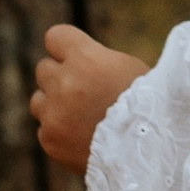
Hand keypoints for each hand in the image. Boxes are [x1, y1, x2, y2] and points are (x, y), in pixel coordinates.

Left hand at [31, 22, 150, 174]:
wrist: (151, 153)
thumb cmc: (149, 106)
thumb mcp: (129, 69)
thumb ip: (95, 61)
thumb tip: (74, 59)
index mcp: (86, 58)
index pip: (55, 37)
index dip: (66, 47)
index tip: (77, 58)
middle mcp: (64, 82)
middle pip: (44, 69)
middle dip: (61, 77)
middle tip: (86, 93)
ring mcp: (53, 113)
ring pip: (38, 100)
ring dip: (54, 105)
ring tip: (83, 117)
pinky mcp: (50, 140)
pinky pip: (45, 129)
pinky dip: (60, 133)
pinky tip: (83, 138)